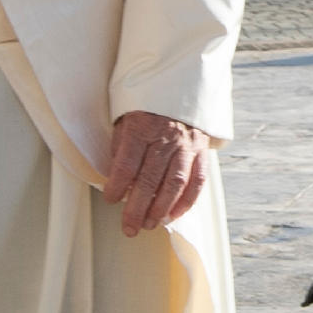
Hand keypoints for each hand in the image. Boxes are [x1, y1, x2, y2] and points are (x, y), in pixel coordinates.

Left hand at [104, 109, 210, 235]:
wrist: (180, 84)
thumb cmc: (146, 106)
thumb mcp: (124, 117)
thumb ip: (121, 146)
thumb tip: (116, 177)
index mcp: (141, 126)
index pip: (127, 163)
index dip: (117, 186)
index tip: (110, 199)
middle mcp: (166, 136)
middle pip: (150, 179)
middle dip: (138, 208)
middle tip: (129, 228)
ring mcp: (187, 144)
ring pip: (175, 183)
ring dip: (161, 208)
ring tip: (150, 224)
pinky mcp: (202, 150)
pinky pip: (197, 180)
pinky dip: (186, 200)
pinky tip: (174, 214)